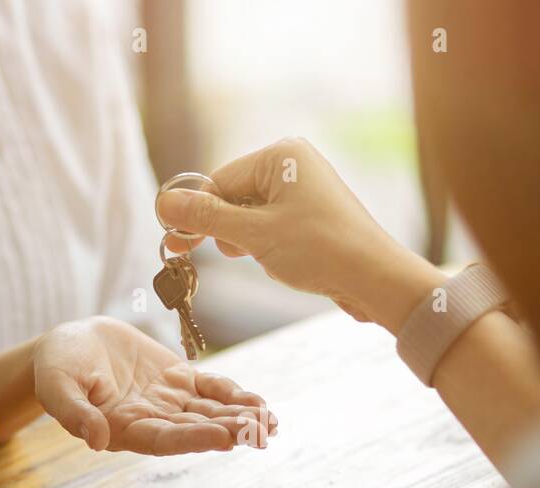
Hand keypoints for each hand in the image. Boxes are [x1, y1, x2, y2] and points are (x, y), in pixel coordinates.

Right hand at [33, 317, 276, 453]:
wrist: (69, 343)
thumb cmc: (55, 367)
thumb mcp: (56, 386)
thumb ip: (74, 413)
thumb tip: (95, 439)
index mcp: (124, 430)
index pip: (164, 439)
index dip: (195, 438)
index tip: (224, 437)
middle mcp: (152, 421)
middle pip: (195, 428)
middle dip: (229, 429)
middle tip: (261, 432)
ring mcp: (169, 401)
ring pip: (211, 412)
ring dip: (241, 418)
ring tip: (270, 423)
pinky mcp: (179, 379)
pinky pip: (212, 390)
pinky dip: (235, 396)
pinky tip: (260, 404)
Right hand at [156, 138, 445, 332]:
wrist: (376, 278)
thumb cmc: (319, 250)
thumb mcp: (254, 234)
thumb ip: (207, 218)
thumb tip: (163, 203)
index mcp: (281, 155)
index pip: (220, 181)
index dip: (198, 215)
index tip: (176, 244)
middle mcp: (294, 164)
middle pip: (235, 197)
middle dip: (230, 232)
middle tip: (232, 254)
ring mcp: (306, 190)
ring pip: (253, 217)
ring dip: (251, 244)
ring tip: (274, 259)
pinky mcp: (314, 215)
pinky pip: (275, 228)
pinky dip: (271, 248)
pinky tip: (287, 263)